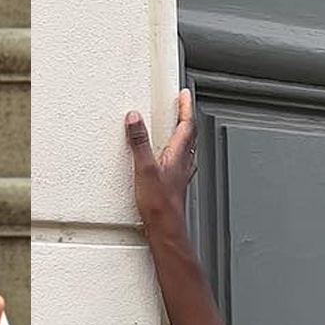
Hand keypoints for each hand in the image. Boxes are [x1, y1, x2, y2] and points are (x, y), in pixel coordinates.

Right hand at [125, 86, 197, 238]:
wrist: (165, 230)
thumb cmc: (159, 206)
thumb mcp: (144, 168)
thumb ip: (139, 142)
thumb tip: (135, 118)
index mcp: (178, 156)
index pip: (187, 125)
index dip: (185, 108)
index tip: (183, 94)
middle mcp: (182, 165)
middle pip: (189, 136)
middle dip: (185, 119)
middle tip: (181, 106)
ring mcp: (179, 176)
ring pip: (185, 150)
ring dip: (182, 136)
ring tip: (175, 127)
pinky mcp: (173, 186)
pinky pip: (178, 163)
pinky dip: (174, 154)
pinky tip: (167, 159)